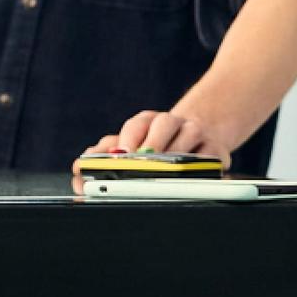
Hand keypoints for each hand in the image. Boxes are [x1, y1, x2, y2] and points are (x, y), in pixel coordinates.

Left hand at [73, 110, 234, 171]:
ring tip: (164, 169)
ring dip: (177, 149)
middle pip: (163, 123)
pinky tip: (194, 174)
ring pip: (189, 132)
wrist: (202, 138)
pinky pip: (213, 154)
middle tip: (141, 162)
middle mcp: (173, 122)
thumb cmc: (159, 148)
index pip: (137, 124)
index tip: (120, 155)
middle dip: (152, 142)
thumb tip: (79, 166)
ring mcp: (197, 134)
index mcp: (149, 122)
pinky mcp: (218, 150)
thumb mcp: (131, 148)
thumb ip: (104, 156)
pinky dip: (204, 162)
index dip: (128, 139)